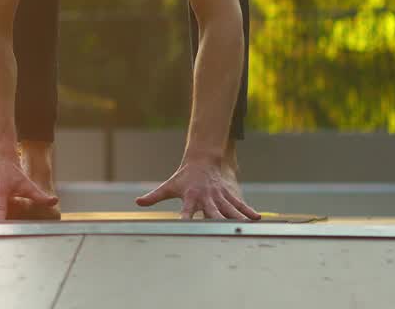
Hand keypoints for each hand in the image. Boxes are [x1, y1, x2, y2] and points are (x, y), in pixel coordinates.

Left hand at [135, 160, 260, 220]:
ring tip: (243, 229)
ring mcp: (219, 196)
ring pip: (229, 209)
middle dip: (216, 222)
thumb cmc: (183, 178)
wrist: (202, 160)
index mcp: (190, 197)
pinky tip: (257, 219)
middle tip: (221, 233)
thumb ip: (154, 196)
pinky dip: (248, 211)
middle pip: (212, 212)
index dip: (185, 218)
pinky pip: (239, 204)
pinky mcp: (229, 194)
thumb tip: (137, 202)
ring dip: (236, 219)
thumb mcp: (169, 186)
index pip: (187, 210)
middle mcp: (206, 197)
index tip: (185, 227)